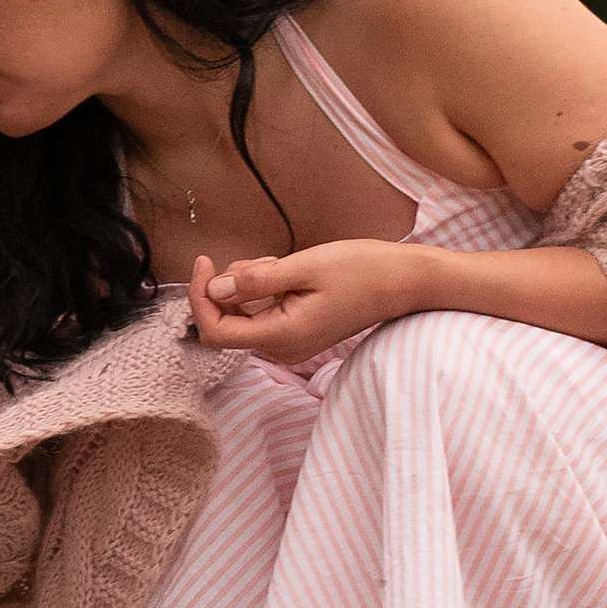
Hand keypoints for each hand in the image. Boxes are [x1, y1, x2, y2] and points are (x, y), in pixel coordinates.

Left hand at [188, 237, 425, 367]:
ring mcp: (291, 343)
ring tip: (283, 263)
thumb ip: (255, 281)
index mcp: (282, 335)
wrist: (406, 281)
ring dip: (250, 284)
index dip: (200, 296)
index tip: (204, 262)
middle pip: (226, 322)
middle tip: (264, 259)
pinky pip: (263, 312)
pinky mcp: (299, 332)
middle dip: (230, 285)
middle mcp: (283, 348)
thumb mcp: (303, 266)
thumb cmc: (362, 270)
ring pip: (244, 315)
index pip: (214, 330)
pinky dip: (265, 289)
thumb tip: (214, 289)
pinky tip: (289, 271)